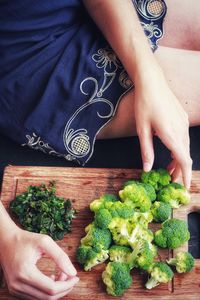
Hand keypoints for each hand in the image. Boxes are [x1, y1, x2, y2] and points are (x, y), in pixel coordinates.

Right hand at [0, 227, 78, 299]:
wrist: (5, 241)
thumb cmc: (26, 239)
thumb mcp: (45, 242)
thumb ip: (60, 256)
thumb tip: (73, 272)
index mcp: (25, 272)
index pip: (51, 288)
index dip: (67, 285)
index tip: (76, 277)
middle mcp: (17, 284)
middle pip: (47, 297)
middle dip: (63, 289)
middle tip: (71, 277)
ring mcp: (14, 289)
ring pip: (41, 299)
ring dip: (55, 290)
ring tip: (60, 274)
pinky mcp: (15, 290)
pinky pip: (35, 297)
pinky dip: (46, 291)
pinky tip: (51, 278)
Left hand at [134, 68, 191, 187]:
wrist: (152, 82)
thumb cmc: (144, 105)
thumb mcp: (142, 130)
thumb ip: (146, 151)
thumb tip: (148, 169)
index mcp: (171, 135)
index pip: (184, 160)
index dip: (185, 175)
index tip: (185, 188)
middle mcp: (181, 130)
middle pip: (185, 156)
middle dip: (179, 170)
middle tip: (170, 180)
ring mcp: (183, 123)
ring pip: (184, 147)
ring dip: (178, 159)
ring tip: (168, 169)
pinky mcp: (182, 118)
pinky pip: (183, 138)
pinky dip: (178, 148)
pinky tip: (170, 150)